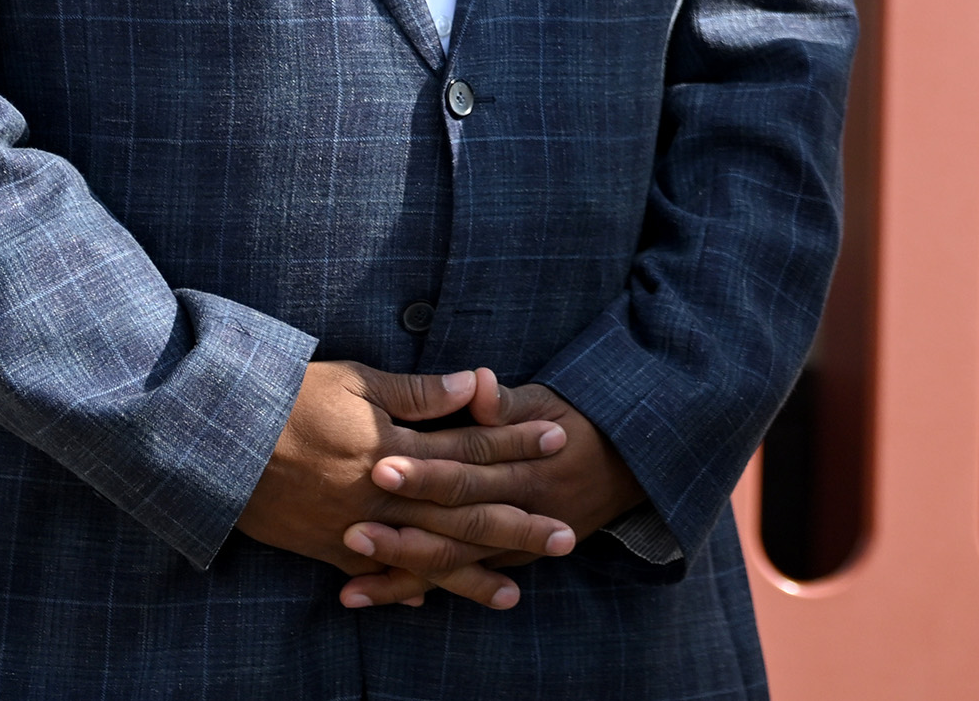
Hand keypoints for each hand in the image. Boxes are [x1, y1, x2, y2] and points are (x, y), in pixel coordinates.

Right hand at [236, 362, 576, 610]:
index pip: (470, 444)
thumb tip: (477, 383)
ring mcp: (354, 528)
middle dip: (517, 524)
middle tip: (567, 536)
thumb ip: (419, 391)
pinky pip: (371, 573)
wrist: (215, 443)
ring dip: (472, 575)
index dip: (515, 440)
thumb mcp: (356, 381)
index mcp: (395, 448)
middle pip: (462, 513)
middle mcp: (382, 495)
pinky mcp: (324, 548)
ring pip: (425, 556)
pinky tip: (430, 602)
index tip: (558, 440)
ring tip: (515, 592)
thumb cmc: (288, 400)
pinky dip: (401, 588)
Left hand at [341, 370, 648, 606]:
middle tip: (353, 530)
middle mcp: (520, 510)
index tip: (381, 465)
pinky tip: (369, 597)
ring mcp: (514, 541)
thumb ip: (507, 402)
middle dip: (403, 532)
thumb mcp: (548, 402)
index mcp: (527, 466)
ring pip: (454, 564)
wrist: (628, 466)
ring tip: (350, 583)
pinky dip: (413, 590)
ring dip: (401, 573)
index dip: (427, 471)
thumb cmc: (578, 423)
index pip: (469, 469)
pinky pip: (457, 579)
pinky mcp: (506, 558)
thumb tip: (477, 381)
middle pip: (456, 525)